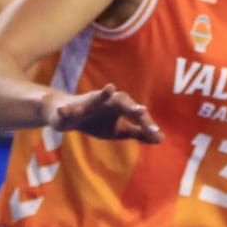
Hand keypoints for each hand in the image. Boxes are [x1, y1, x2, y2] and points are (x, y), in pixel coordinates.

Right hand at [43, 83, 163, 142]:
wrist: (65, 116)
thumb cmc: (97, 121)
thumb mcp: (119, 130)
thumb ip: (139, 133)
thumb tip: (161, 138)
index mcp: (120, 107)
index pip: (136, 115)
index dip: (146, 124)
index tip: (156, 133)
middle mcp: (107, 101)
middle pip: (122, 102)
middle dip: (131, 107)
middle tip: (142, 111)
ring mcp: (87, 103)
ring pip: (96, 97)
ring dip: (103, 95)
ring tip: (109, 88)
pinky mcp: (70, 108)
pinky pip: (68, 109)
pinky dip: (67, 109)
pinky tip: (64, 110)